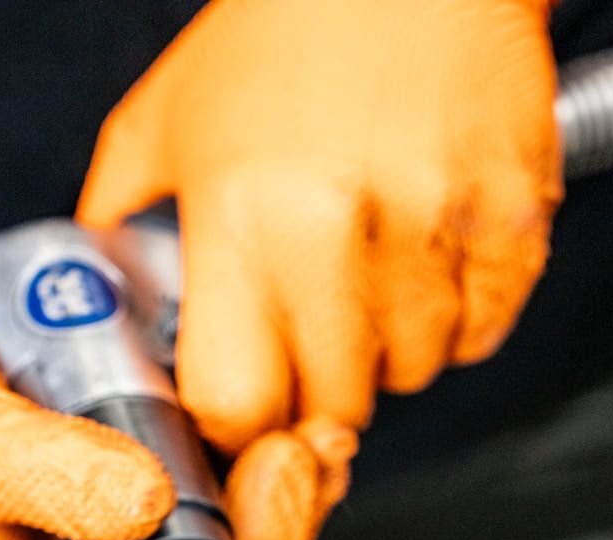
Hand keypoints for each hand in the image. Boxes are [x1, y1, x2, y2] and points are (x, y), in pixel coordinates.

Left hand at [78, 0, 559, 454]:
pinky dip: (460, 318)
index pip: (237, 405)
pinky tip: (429, 258)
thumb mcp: (167, 115)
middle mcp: (335, 228)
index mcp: (240, 214)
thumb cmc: (290, 22)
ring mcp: (430, 226)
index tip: (245, 411)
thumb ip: (122, 215)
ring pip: (413, 373)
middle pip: (333, 406)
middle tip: (312, 336)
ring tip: (372, 274)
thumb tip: (102, 298)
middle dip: (319, 390)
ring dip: (391, 351)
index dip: (240, 426)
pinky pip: (483, 332)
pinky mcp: (510, 216)